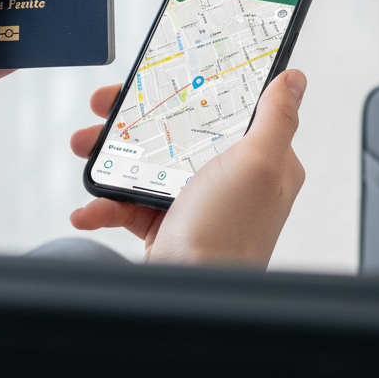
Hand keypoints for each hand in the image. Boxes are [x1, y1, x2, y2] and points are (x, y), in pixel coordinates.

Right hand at [69, 70, 306, 267]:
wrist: (189, 304)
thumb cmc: (229, 236)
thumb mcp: (257, 164)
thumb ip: (276, 118)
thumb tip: (294, 79)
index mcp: (262, 161)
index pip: (228, 106)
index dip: (194, 85)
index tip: (160, 74)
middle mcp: (232, 180)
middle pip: (180, 130)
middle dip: (136, 119)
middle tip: (104, 109)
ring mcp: (198, 203)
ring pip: (151, 164)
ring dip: (112, 156)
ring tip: (84, 148)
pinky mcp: (169, 228)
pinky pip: (132, 206)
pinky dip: (106, 205)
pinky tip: (88, 209)